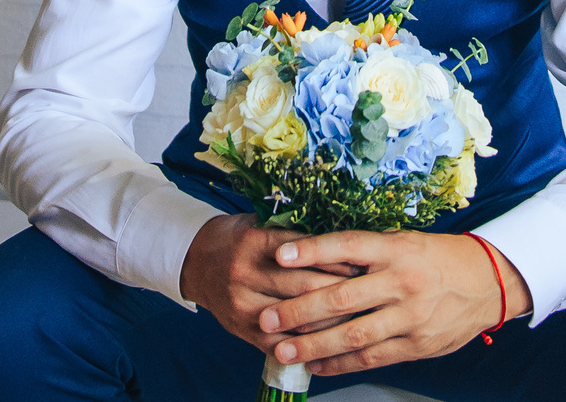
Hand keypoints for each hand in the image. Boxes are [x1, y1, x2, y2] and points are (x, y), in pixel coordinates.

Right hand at [179, 215, 360, 347]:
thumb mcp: (259, 223)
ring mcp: (242, 305)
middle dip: (341, 290)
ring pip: (296, 318)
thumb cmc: (238, 238)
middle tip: (368, 290)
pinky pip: (282, 342)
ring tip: (357, 315)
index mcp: (253, 242)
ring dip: (330, 320)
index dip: (336, 259)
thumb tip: (344, 239)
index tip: (362, 262)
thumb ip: (293, 231)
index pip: (304, 252)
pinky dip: (308, 342)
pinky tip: (330, 338)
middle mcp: (245, 273)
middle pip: (304, 286)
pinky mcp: (241, 329)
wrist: (196, 262)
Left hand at [259, 230, 528, 376]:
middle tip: (268, 319)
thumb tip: (313, 257)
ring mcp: (410, 317)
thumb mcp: (404, 241)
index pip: (347, 246)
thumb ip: (365, 253)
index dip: (312, 250)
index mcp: (396, 249)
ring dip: (313, 345)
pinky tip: (315, 365)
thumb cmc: (437, 258)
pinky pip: (371, 358)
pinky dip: (340, 363)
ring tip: (282, 351)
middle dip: (300, 311)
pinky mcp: (417, 346)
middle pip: (343, 298)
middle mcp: (402, 282)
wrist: (489, 283)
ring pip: (354, 335)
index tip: (280, 255)